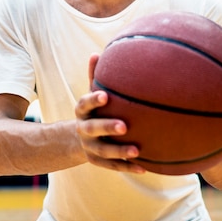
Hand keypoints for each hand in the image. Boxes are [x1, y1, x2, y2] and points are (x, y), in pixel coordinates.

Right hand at [74, 54, 145, 173]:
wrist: (77, 139)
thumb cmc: (93, 110)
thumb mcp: (91, 94)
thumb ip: (94, 76)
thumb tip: (96, 53)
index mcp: (81, 111)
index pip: (84, 104)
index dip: (93, 100)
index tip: (105, 96)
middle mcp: (83, 129)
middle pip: (92, 129)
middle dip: (107, 127)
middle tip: (124, 126)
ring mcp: (89, 147)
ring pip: (103, 150)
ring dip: (119, 150)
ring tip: (136, 150)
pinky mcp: (97, 161)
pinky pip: (113, 166)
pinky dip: (127, 167)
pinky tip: (144, 167)